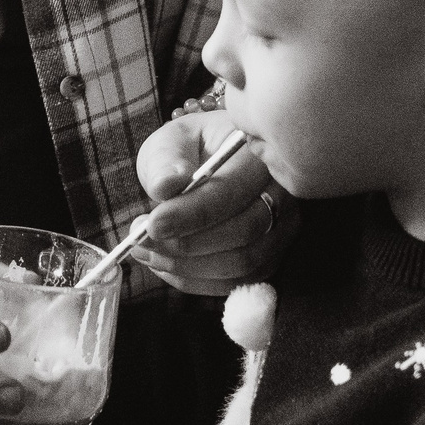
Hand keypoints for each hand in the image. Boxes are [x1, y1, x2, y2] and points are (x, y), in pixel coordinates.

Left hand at [127, 110, 296, 295]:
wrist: (210, 166)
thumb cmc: (191, 151)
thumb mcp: (172, 142)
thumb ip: (167, 162)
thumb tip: (166, 186)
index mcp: (258, 156)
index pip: (230, 191)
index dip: (192, 213)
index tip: (153, 224)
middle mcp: (283, 194)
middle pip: (244, 233)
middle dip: (187, 244)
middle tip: (141, 240)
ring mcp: (283, 230)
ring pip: (242, 263)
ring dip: (187, 266)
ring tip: (145, 251)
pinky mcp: (271, 258)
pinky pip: (237, 282)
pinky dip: (195, 280)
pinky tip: (164, 264)